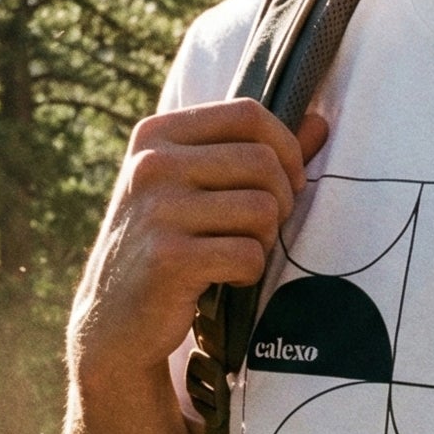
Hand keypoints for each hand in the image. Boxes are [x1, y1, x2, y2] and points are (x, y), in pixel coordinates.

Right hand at [68, 98, 329, 388]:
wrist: (113, 318)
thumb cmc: (167, 244)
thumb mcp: (193, 188)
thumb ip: (253, 153)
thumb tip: (319, 123)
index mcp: (157, 135)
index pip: (248, 114)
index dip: (285, 148)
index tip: (287, 182)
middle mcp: (152, 165)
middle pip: (262, 162)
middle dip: (280, 201)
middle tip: (262, 229)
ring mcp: (158, 210)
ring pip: (262, 209)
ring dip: (264, 240)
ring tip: (238, 253)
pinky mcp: (169, 258)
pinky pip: (248, 255)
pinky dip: (249, 273)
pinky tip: (225, 278)